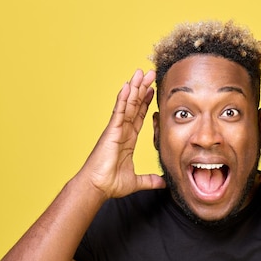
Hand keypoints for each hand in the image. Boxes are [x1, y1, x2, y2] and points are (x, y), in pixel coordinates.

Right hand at [78, 69, 165, 198]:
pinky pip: (119, 112)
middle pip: (134, 106)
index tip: (152, 90)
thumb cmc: (111, 183)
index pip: (139, 117)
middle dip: (142, 89)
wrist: (97, 187)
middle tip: (149, 74)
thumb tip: (163, 183)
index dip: (145, 103)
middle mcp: (122, 131)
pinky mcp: (111, 132)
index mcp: (127, 140)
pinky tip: (127, 86)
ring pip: (127, 105)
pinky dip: (123, 99)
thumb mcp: (136, 181)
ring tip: (140, 73)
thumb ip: (150, 180)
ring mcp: (116, 130)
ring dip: (134, 88)